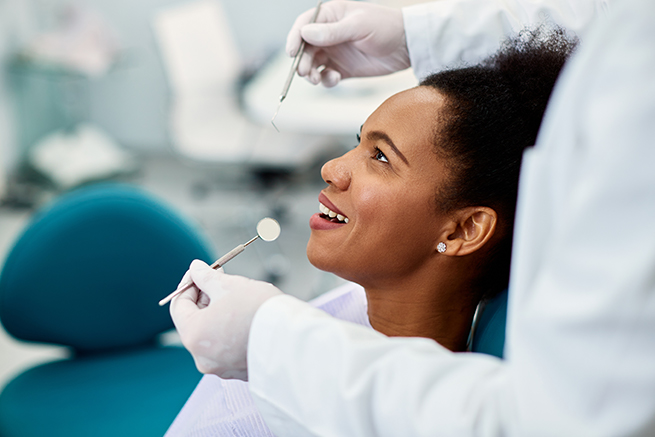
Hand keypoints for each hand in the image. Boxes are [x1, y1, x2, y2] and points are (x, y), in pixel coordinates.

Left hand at [170, 260, 281, 379]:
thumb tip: (195, 268)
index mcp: (194, 336)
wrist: (293, 338)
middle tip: (218, 278)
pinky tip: (245, 315)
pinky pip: (227, 348)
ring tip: (235, 295)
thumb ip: (207, 277)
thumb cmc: (259, 311)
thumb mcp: (229, 285)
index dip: (188, 284)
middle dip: (205, 298)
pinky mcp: (238, 371)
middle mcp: (202, 357)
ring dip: (218, 313)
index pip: (179, 306)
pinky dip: (230, 331)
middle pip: (195, 322)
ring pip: (211, 335)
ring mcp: (221, 368)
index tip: (199, 272)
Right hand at [286, 0, 409, 86]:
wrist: (406, 46)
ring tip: (317, 79)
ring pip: (313, 64)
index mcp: (331, 16)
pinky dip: (326, 80)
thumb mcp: (358, 26)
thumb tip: (305, 33)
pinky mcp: (343, 69)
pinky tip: (334, 79)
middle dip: (302, 60)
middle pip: (305, 48)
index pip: (304, 25)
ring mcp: (335, 52)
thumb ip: (332, 32)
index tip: (291, 52)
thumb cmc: (385, 27)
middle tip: (305, 72)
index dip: (294, 38)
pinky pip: (326, 76)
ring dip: (311, 73)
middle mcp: (329, 34)